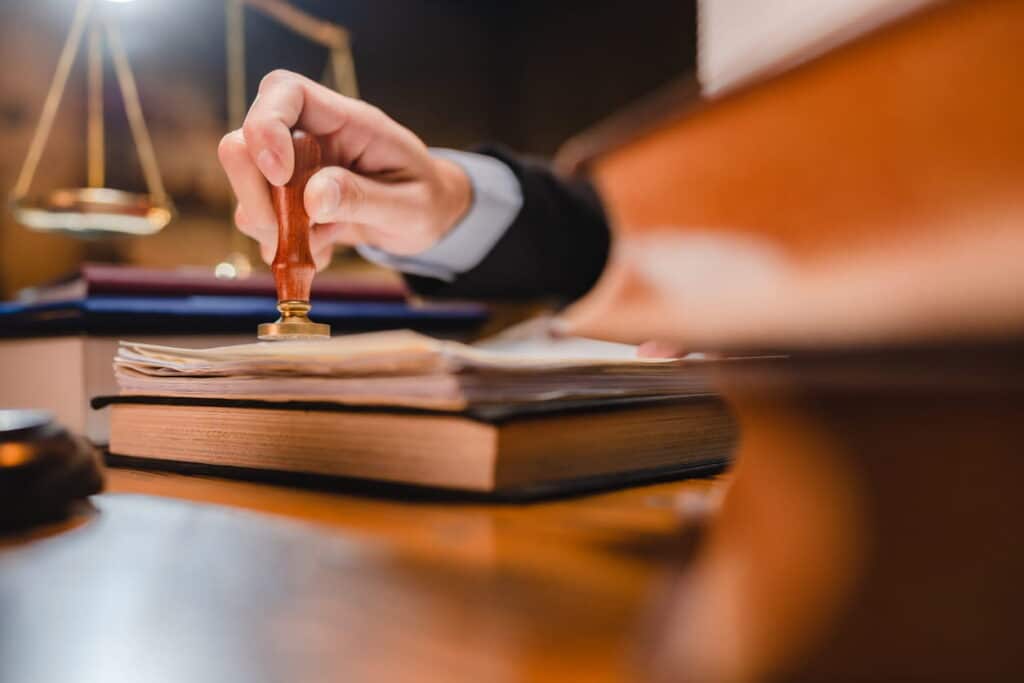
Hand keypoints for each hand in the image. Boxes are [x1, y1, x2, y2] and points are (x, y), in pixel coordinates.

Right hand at [218, 70, 471, 269]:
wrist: (429, 218)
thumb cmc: (426, 200)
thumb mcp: (409, 206)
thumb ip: (363, 198)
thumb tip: (313, 198)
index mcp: (348, 121)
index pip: (285, 90)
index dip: (266, 125)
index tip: (280, 175)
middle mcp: (313, 138)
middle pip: (246, 139)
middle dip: (255, 191)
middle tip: (285, 232)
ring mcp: (298, 170)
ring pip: (249, 187)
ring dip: (271, 228)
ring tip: (319, 250)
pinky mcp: (292, 202)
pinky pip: (263, 222)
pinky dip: (284, 247)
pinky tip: (320, 254)